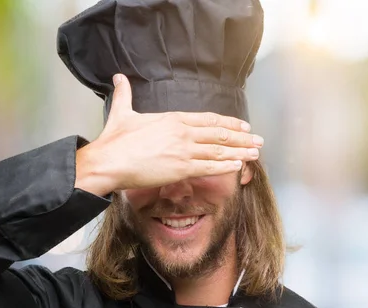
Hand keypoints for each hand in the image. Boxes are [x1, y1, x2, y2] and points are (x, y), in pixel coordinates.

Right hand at [76, 74, 262, 195]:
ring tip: (254, 153)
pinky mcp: (181, 169)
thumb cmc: (115, 141)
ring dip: (239, 152)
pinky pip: (209, 167)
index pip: (209, 119)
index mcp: (173, 119)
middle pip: (219, 134)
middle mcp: (183, 133)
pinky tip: (238, 166)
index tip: (243, 126)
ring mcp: (184, 151)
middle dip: (242, 138)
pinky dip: (225, 166)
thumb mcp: (122, 112)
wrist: (109, 161)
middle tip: (258, 140)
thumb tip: (119, 78)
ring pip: (218, 151)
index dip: (229, 123)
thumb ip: (125, 94)